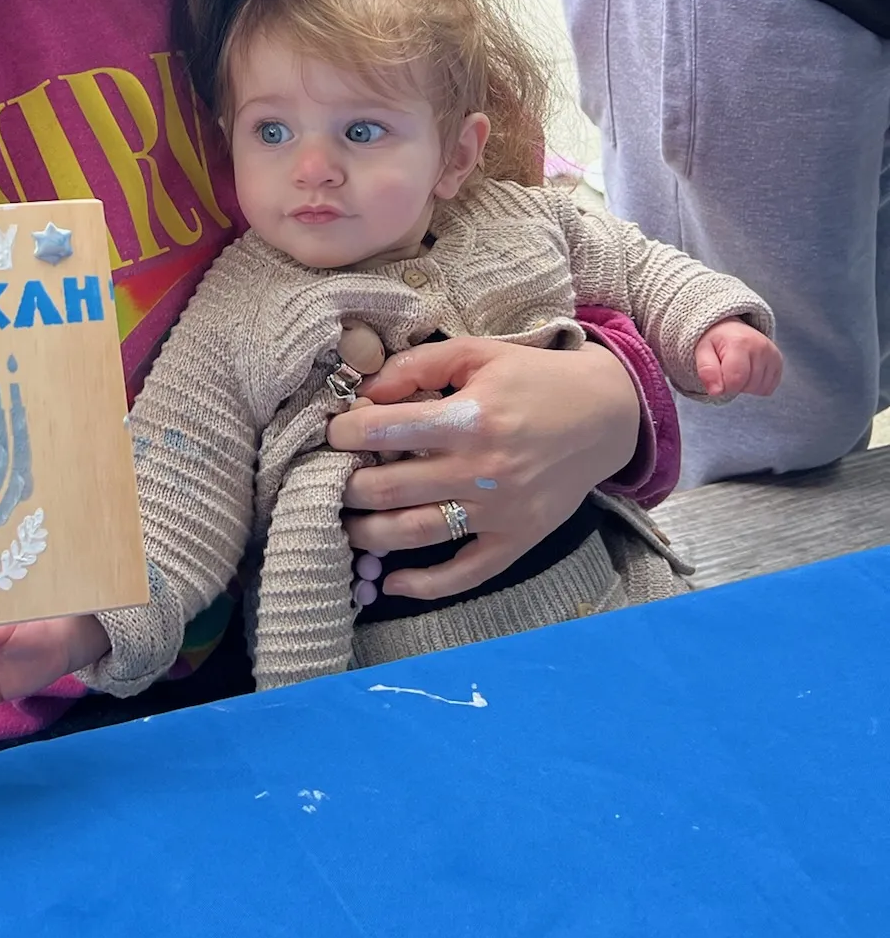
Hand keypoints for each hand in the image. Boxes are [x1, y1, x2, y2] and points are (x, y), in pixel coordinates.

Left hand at [325, 336, 640, 600]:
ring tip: (345, 523)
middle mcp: (481, 469)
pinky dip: (424, 585)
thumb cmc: (536, 379)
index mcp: (469, 417)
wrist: (608, 415)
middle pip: (388, 488)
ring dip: (367, 534)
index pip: (384, 431)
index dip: (344, 432)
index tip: (333, 433)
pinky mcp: (517, 540)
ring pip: (414, 534)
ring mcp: (499, 511)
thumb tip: (367, 389)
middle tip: (329, 480)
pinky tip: (391, 582)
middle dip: (345, 486)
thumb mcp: (479, 353)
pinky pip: (465, 572)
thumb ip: (419, 364)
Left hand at [694, 320, 782, 399]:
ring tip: (737, 368)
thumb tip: (716, 391)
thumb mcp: (702, 351)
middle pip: (748, 386)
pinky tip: (748, 372)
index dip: (723, 386)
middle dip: (734, 384)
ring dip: (745, 386)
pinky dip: (756, 386)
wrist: (731, 329)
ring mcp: (773, 354)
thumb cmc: (715, 341)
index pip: (735, 380)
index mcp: (740, 343)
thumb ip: (706, 370)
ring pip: (759, 389)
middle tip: (726, 368)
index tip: (717, 376)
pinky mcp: (779, 362)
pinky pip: (768, 388)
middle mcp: (761, 347)